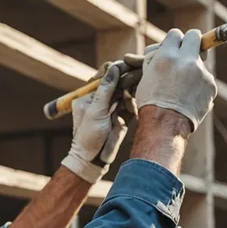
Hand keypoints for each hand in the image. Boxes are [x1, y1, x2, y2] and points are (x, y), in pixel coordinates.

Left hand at [60, 63, 133, 183]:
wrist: (92, 162)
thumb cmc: (88, 137)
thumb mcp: (96, 111)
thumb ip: (106, 90)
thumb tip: (113, 67)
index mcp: (88, 97)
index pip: (105, 79)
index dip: (118, 72)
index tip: (129, 66)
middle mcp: (100, 102)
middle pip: (117, 86)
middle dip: (127, 83)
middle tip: (137, 77)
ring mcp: (110, 111)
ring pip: (125, 97)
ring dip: (130, 95)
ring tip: (135, 93)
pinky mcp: (120, 120)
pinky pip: (129, 108)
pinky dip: (132, 106)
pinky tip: (134, 106)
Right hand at [133, 28, 216, 131]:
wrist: (165, 124)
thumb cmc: (151, 100)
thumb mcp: (146, 75)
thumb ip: (156, 58)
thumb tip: (164, 47)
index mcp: (167, 56)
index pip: (176, 34)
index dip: (173, 41)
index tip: (172, 47)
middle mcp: (186, 60)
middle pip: (194, 36)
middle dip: (190, 42)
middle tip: (185, 52)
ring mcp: (201, 72)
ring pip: (199, 61)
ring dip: (192, 68)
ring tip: (181, 87)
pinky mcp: (211, 85)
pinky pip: (204, 79)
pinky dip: (198, 85)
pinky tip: (188, 96)